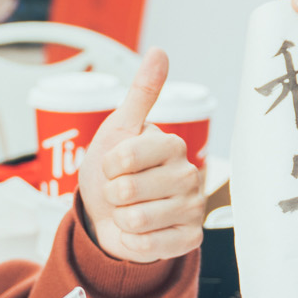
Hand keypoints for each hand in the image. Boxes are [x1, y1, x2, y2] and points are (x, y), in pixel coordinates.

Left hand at [75, 49, 203, 262]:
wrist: (110, 215)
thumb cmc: (113, 171)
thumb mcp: (119, 129)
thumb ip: (142, 93)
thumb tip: (159, 51)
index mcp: (171, 144)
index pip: (123, 157)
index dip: (106, 166)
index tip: (113, 166)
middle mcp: (188, 174)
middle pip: (127, 190)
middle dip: (111, 195)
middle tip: (121, 192)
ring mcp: (191, 208)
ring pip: (136, 220)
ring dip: (121, 220)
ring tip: (129, 211)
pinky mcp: (189, 239)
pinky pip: (148, 246)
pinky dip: (133, 242)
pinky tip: (140, 233)